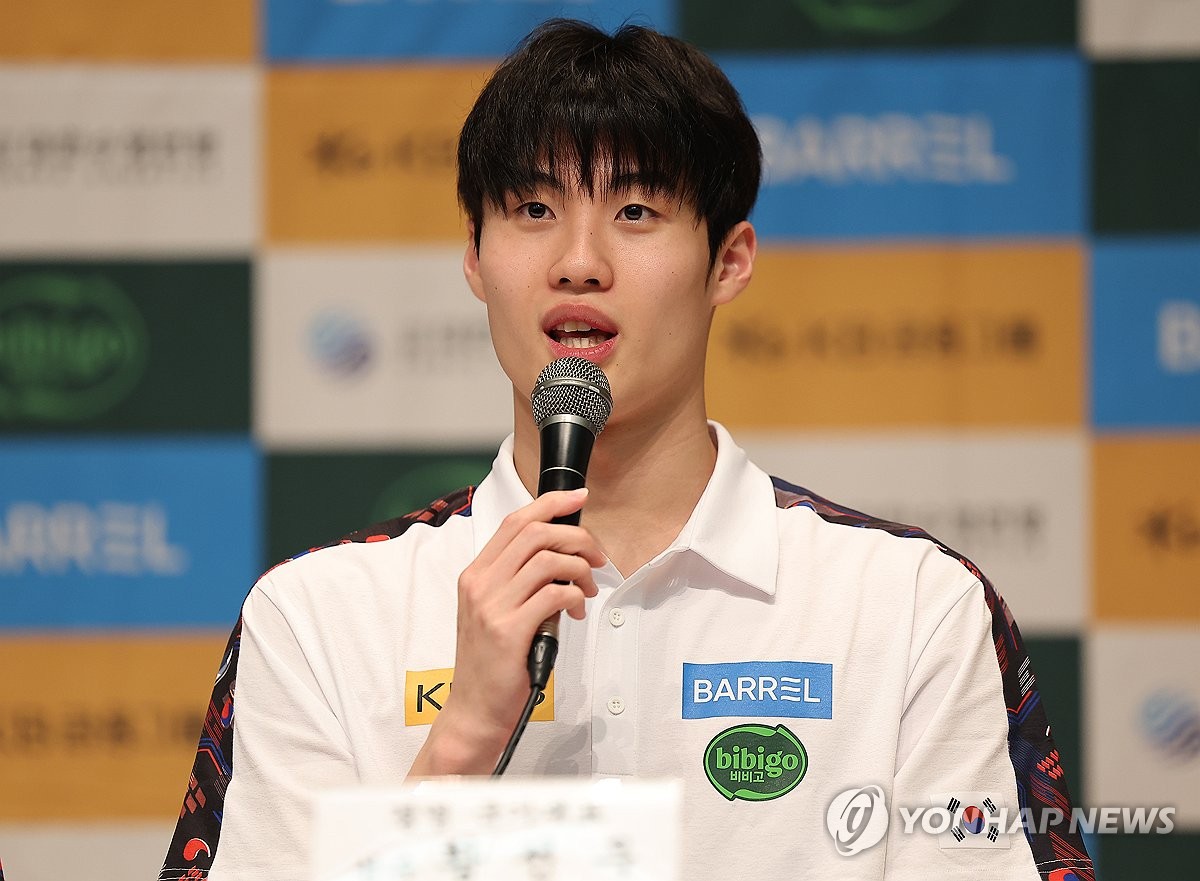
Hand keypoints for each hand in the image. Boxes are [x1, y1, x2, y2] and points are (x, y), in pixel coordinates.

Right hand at [408, 488, 604, 775]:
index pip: (514, 522)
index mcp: (475, 574)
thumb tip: (562, 556)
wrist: (474, 711)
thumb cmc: (493, 663)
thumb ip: (518, 582)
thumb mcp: (497, 612)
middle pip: (535, 532)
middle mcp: (479, 583)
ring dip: (579, 569)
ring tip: (586, 590)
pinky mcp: (508, 630)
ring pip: (547, 559)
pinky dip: (573, 596)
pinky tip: (575, 612)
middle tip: (597, 557)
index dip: (550, 503)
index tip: (579, 498)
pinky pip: (553, 594)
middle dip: (576, 537)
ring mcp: (491, 606)